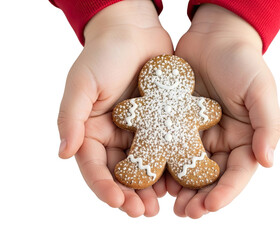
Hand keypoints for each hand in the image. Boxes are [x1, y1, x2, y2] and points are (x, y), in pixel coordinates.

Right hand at [57, 0, 172, 216]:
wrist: (135, 32)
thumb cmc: (105, 54)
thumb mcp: (82, 83)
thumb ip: (71, 118)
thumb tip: (63, 153)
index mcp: (92, 130)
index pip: (94, 166)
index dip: (103, 187)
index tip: (117, 202)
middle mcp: (115, 136)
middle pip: (120, 174)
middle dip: (130, 195)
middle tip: (143, 212)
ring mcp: (139, 132)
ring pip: (144, 167)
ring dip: (150, 188)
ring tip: (160, 205)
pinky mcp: (160, 124)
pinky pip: (164, 150)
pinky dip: (168, 167)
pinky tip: (177, 180)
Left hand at [167, 4, 279, 217]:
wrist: (213, 38)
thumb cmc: (242, 61)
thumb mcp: (261, 91)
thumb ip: (268, 126)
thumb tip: (268, 161)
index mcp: (244, 137)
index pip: (237, 172)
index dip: (226, 192)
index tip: (209, 206)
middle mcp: (220, 140)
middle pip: (211, 176)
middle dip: (199, 197)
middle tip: (185, 213)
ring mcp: (197, 134)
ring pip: (187, 167)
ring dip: (178, 187)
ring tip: (166, 203)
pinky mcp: (175, 123)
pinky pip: (168, 147)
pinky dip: (162, 163)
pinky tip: (152, 175)